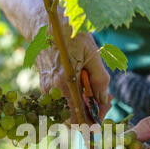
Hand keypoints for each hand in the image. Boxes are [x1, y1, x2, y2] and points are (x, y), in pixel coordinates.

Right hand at [0, 0, 109, 123]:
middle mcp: (53, 90)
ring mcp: (47, 89)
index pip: (78, 118)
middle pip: (72, 119)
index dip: (92, 124)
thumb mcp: (92, 54)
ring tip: (96, 92)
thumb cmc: (71, 36)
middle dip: (90, 115)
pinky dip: (74, 100)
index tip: (103, 114)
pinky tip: (85, 87)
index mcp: (65, 83)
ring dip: (83, 107)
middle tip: (105, 101)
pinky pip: (61, 102)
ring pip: (67, 111)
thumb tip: (103, 100)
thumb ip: (100, 80)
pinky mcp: (45, 86)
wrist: (45, 24)